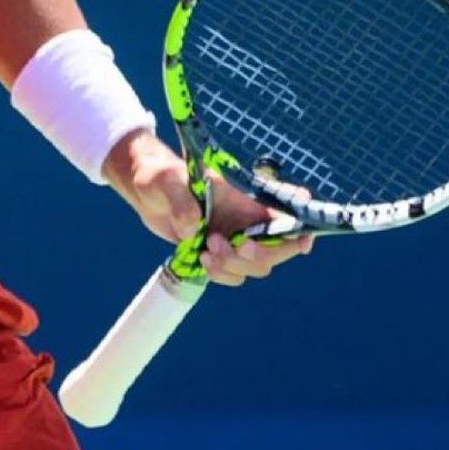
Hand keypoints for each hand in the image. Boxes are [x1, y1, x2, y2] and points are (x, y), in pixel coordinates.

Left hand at [102, 129, 314, 286]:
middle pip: (279, 248)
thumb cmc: (159, 175)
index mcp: (245, 197)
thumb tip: (194, 227)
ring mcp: (234, 237)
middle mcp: (246, 219)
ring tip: (207, 250)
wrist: (145, 191)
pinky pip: (234, 274)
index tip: (302, 242)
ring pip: (257, 266)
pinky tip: (202, 259)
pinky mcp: (219, 252)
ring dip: (235, 266)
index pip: (289, 209)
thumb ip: (180, 199)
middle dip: (260, 255)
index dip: (303, 226)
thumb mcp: (164, 180)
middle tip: (236, 245)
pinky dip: (222, 274)